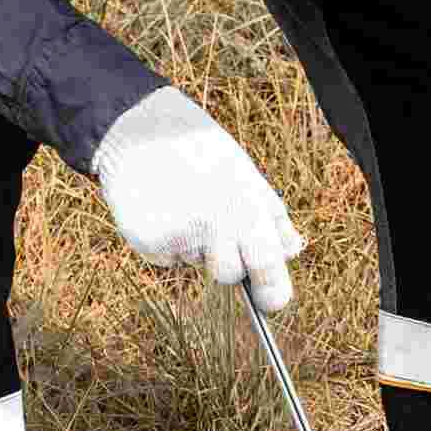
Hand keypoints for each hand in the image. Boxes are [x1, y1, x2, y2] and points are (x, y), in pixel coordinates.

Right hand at [93, 86, 304, 311]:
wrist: (139, 127)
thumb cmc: (200, 151)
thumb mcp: (246, 174)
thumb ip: (273, 216)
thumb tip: (292, 252)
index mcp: (244, 203)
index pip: (265, 261)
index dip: (273, 289)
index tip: (272, 303)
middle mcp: (212, 221)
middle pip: (229, 273)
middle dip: (228, 262)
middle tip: (214, 230)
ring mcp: (179, 233)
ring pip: (196, 263)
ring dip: (195, 247)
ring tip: (183, 205)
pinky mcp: (148, 240)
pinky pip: (167, 258)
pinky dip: (167, 242)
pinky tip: (160, 208)